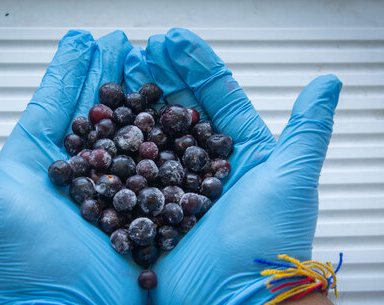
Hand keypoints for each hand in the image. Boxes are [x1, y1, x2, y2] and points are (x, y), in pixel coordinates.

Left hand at [0, 30, 146, 304]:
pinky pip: (147, 165)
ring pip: (123, 132)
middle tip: (123, 45)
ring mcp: (103, 185)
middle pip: (91, 109)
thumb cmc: (23, 261)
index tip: (82, 40)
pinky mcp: (130, 204)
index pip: (53, 102)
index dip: (68, 69)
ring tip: (150, 74)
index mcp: (36, 159)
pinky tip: (172, 124)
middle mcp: (71, 168)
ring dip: (136, 101)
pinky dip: (159, 141)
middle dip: (107, 74)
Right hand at [123, 28, 341, 303]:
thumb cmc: (269, 244)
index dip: (195, 66)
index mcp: (242, 153)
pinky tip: (102, 130)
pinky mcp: (154, 209)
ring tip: (114, 80)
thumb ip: (307, 130)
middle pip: (179, 111)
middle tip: (135, 53)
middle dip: (158, 78)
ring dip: (134, 108)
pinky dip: (118, 151)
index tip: (171, 40)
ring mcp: (178, 187)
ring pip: (153, 138)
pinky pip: (134, 174)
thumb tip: (328, 81)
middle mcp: (208, 167)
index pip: (216, 98)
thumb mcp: (292, 180)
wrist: (235, 303)